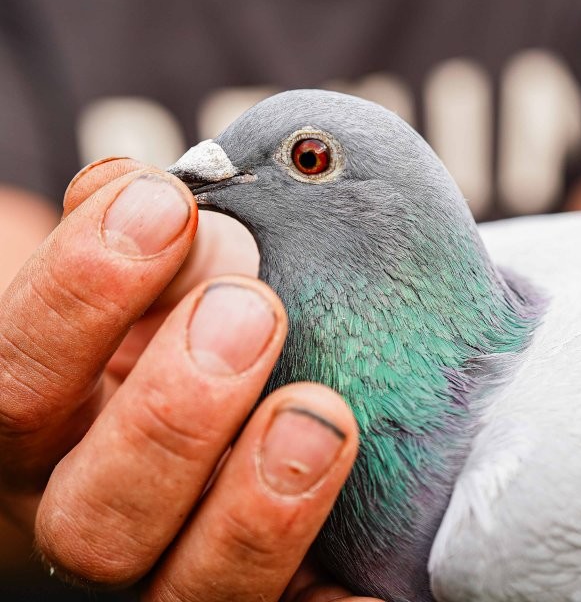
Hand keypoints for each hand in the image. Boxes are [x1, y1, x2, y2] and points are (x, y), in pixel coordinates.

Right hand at [0, 158, 376, 600]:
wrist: (195, 408)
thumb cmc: (161, 325)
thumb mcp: (135, 281)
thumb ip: (133, 239)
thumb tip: (132, 188)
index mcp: (44, 431)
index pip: (15, 382)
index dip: (78, 295)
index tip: (164, 205)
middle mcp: (90, 517)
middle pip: (93, 520)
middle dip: (172, 413)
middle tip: (249, 310)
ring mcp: (174, 574)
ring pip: (188, 593)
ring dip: (257, 510)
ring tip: (320, 418)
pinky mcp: (254, 596)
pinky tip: (375, 584)